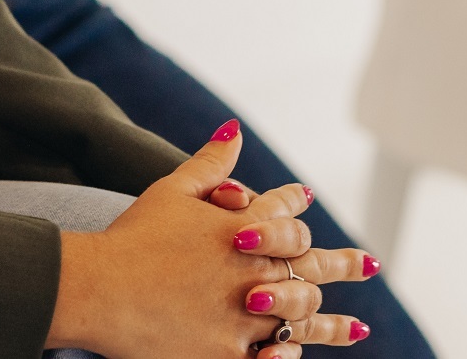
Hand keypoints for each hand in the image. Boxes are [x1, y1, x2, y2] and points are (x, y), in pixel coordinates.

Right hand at [48, 123, 376, 358]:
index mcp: (239, 229)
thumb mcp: (170, 191)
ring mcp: (244, 317)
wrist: (98, 288)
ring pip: (302, 318)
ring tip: (358, 327)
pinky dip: (290, 358)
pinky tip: (302, 355)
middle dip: (342, 264)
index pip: (283, 213)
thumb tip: (236, 130)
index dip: (295, 204)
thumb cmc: (132, 237)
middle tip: (368, 263)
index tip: (306, 198)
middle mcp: (251, 272)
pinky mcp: (229, 355)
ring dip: (333, 323)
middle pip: (308, 267)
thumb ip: (210, 165)